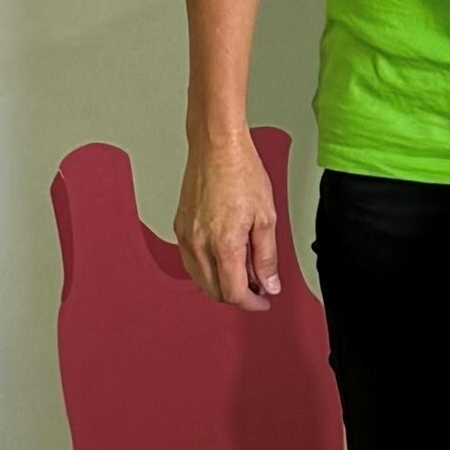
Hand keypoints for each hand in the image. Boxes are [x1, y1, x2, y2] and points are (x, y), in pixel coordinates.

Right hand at [174, 131, 283, 308]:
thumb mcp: (266, 218)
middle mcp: (199, 243)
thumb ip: (267, 257)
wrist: (217, 147)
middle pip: (214, 291)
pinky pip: (191, 261)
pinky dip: (207, 269)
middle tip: (257, 286)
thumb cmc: (241, 173)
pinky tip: (224, 258)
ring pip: (199, 279)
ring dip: (220, 284)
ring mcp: (186, 236)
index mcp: (223, 244)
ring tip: (243, 272)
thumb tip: (269, 284)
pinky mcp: (179, 227)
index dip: (251, 303)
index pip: (233, 293)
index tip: (263, 301)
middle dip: (237, 296)